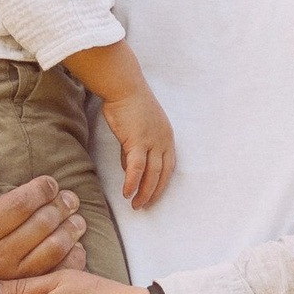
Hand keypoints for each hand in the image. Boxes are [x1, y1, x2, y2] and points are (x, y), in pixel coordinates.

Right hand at [0, 152, 85, 293]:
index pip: (20, 204)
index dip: (41, 190)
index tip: (50, 183)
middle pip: (40, 226)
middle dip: (60, 207)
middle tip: (70, 198)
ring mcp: (6, 283)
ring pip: (51, 253)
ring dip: (69, 232)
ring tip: (77, 219)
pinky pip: (50, 279)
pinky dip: (69, 262)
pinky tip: (75, 247)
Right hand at [101, 82, 176, 211]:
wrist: (124, 87)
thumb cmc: (128, 104)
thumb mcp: (137, 128)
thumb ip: (134, 148)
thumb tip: (129, 167)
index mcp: (167, 137)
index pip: (169, 167)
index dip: (162, 183)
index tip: (154, 195)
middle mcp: (164, 141)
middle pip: (162, 174)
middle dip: (154, 193)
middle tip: (145, 206)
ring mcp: (152, 141)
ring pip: (152, 175)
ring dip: (144, 192)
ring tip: (136, 205)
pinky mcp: (137, 141)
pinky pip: (137, 168)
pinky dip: (132, 182)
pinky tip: (127, 193)